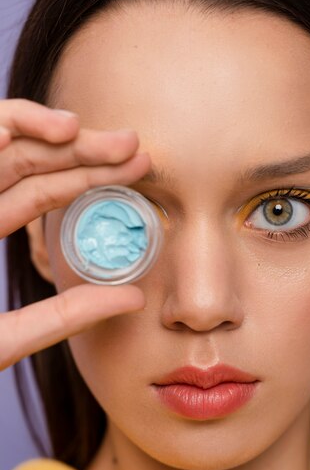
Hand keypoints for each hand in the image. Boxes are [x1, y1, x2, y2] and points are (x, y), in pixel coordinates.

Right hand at [0, 98, 148, 370]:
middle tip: (133, 145)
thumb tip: (134, 298)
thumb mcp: (5, 340)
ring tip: (81, 129)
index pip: (43, 193)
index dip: (90, 177)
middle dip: (79, 148)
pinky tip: (24, 133)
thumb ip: (63, 317)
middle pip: (27, 162)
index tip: (137, 170)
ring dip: (36, 129)